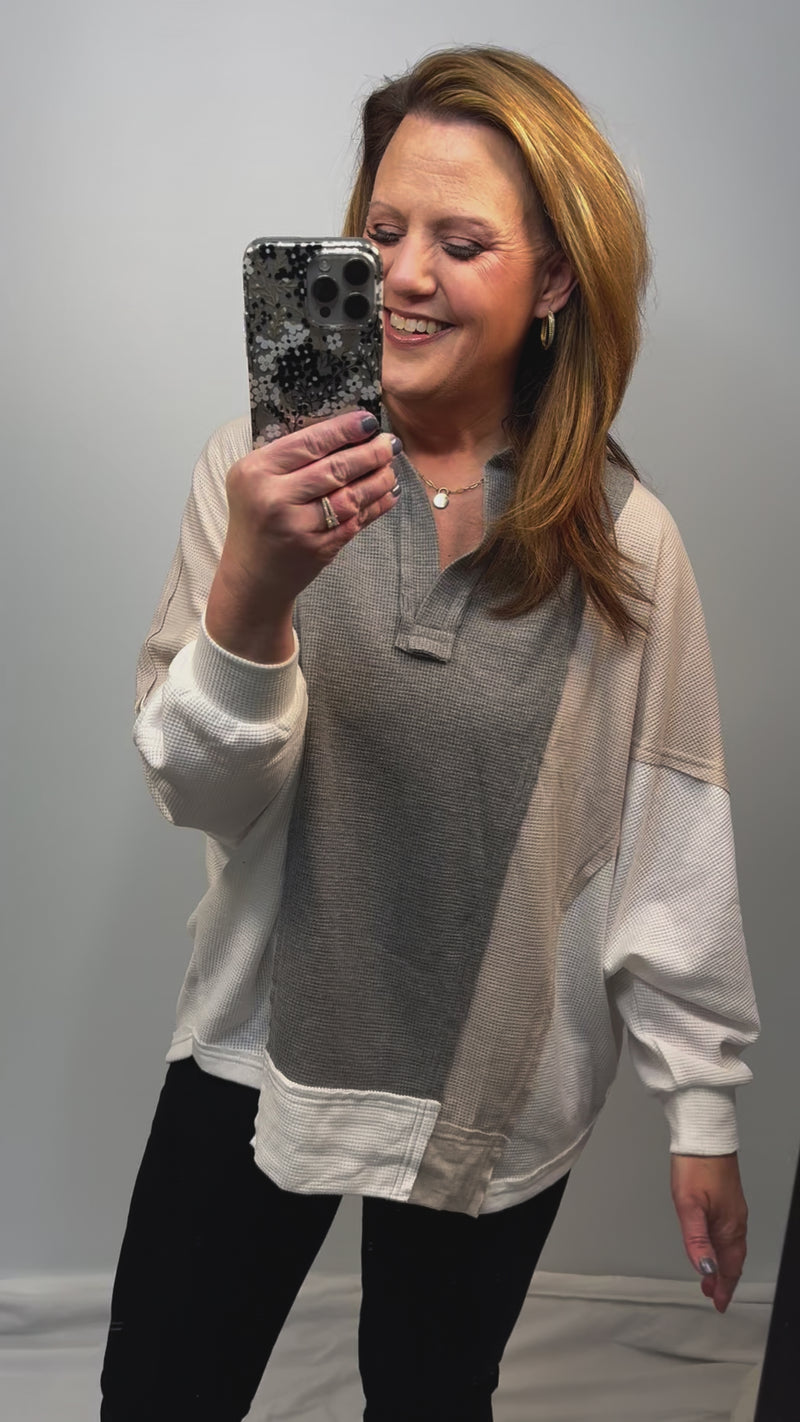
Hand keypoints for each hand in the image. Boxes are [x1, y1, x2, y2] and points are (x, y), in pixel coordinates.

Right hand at [206, 410, 399, 660]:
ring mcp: (297, 526)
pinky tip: (388, 495)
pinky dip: (376, 506)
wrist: (251, 575)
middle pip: (335, 468)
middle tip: (390, 444)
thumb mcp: (256, 481)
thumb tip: (343, 433)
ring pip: (349, 496)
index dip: (344, 430)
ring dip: (378, 480)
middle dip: (370, 453)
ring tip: (391, 468)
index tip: (369, 421)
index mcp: (256, 471)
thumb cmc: (256, 521)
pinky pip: (355, 522)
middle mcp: (274, 497)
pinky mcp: (316, 548)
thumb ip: (289, 459)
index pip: (309, 442)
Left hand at [670, 1153, 747, 1312]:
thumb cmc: (696, 1167)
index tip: (717, 1303)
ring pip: (730, 1246)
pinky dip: (721, 1247)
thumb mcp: (689, 1206)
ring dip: (721, 1264)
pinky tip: (712, 1246)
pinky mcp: (727, 1201)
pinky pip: (728, 1233)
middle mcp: (736, 1221)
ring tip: (709, 1278)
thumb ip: (696, 1240)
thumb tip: (705, 1270)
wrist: (704, 1136)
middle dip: (722, 1280)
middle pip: (732, 1259)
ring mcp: (733, 1210)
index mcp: (729, 1227)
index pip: (730, 1267)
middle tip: (711, 1296)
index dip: (723, 1287)